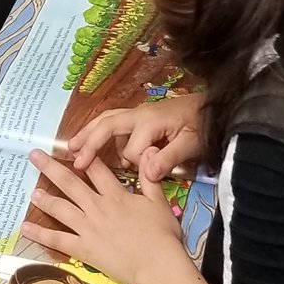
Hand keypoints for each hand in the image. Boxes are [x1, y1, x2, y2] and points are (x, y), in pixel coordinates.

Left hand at [23, 148, 184, 283]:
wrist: (157, 266)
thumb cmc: (162, 235)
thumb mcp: (159, 202)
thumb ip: (150, 178)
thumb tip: (149, 152)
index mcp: (116, 195)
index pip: (96, 169)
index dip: (83, 155)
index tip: (69, 145)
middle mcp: (97, 208)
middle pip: (70, 183)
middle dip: (51, 167)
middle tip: (34, 155)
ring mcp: (88, 228)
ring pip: (61, 209)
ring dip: (45, 198)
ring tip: (32, 191)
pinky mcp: (83, 249)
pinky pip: (58, 240)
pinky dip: (40, 234)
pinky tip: (26, 228)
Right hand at [67, 92, 204, 182]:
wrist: (212, 108)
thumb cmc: (202, 126)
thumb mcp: (191, 144)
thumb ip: (169, 158)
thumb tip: (145, 174)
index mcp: (150, 121)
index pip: (132, 150)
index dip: (136, 166)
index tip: (147, 176)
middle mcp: (139, 114)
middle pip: (106, 124)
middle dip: (90, 141)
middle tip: (75, 160)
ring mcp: (138, 114)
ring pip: (106, 120)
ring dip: (88, 133)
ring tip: (71, 148)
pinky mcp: (140, 117)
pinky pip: (113, 123)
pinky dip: (99, 131)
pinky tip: (93, 144)